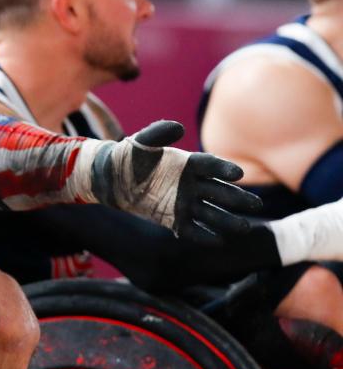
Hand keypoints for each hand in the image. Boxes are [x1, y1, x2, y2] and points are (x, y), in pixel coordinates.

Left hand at [90, 120, 259, 243]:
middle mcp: (192, 184)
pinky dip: (204, 235)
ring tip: (244, 227)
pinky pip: (192, 229)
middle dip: (237, 198)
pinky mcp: (173, 218)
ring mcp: (184, 202)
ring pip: (211, 212)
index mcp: (189, 164)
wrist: (112, 178)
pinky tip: (218, 241)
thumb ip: (158, 133)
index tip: (238, 173)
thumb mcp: (141, 142)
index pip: (211, 166)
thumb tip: (179, 128)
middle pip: (219, 191)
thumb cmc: (129, 156)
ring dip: (227, 220)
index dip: (224, 168)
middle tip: (255, 205)